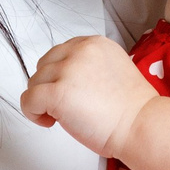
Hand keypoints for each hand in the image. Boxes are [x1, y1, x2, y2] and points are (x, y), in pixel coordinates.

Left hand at [20, 35, 155, 157]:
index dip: (60, 75)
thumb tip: (65, 79)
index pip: (60, 53)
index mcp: (94, 44)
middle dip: (50, 86)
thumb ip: (88, 66)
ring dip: (42, 101)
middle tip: (67, 106)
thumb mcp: (112, 70)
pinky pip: (28, 100)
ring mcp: (67, 70)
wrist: (141, 125)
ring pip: (34, 83)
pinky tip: (50, 122)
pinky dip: (33, 113)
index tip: (71, 92)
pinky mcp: (57, 92)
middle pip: (44, 66)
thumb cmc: (132, 108)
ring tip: (62, 116)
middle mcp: (79, 51)